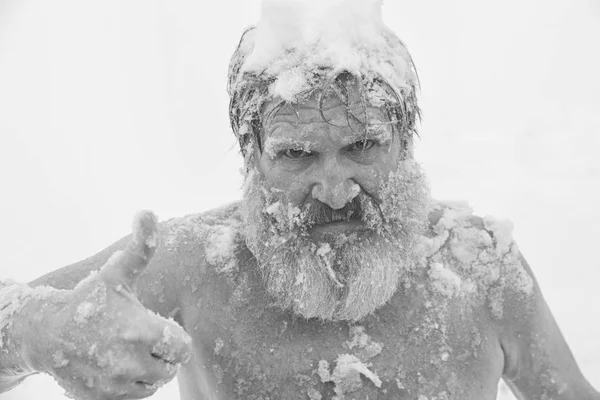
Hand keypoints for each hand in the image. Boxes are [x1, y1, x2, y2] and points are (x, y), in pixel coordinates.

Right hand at [25, 211, 191, 398]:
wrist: (47, 333)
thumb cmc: (89, 300)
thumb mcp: (117, 273)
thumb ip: (141, 246)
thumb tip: (148, 211)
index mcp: (140, 331)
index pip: (182, 347)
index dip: (173, 336)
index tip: (156, 325)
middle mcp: (130, 363)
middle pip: (168, 367)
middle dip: (160, 353)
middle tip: (140, 337)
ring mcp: (115, 387)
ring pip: (152, 384)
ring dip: (147, 369)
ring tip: (127, 349)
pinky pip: (132, 397)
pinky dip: (130, 384)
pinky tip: (115, 364)